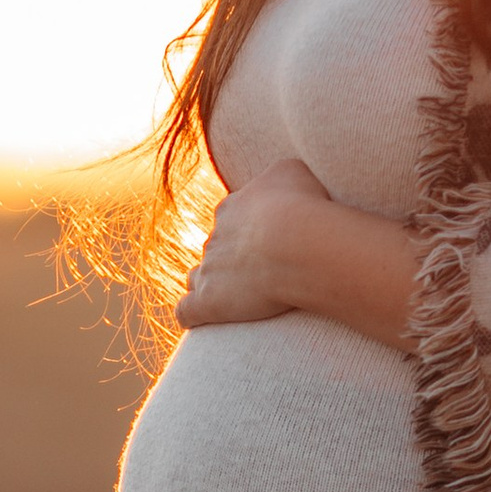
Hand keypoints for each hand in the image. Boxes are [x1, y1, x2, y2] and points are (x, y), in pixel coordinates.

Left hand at [177, 156, 417, 349]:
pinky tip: (204, 321)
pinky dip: (193, 315)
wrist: (296, 241)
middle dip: (232, 260)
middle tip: (265, 274)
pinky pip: (186, 311)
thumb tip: (285, 180)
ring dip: (210, 286)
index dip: (249, 232)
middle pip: (216, 248)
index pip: (231, 218)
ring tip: (234, 299)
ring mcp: (208, 270)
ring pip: (196, 277)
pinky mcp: (206, 301)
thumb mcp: (294, 170)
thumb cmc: (304, 204)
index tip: (273, 243)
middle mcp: (214, 237)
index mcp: (231, 208)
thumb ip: (280, 175)